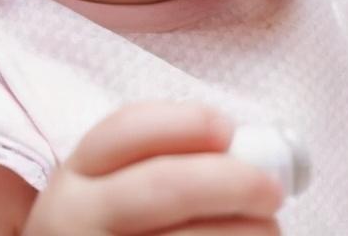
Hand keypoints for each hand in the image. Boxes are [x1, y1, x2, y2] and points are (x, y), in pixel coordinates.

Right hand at [23, 102, 282, 235]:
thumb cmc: (120, 226)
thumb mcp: (114, 188)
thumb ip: (161, 162)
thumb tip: (241, 152)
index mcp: (77, 174)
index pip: (126, 129)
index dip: (186, 121)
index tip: (229, 129)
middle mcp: (75, 216)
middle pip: (163, 185)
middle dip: (230, 181)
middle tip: (272, 190)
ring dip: (242, 230)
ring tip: (268, 228)